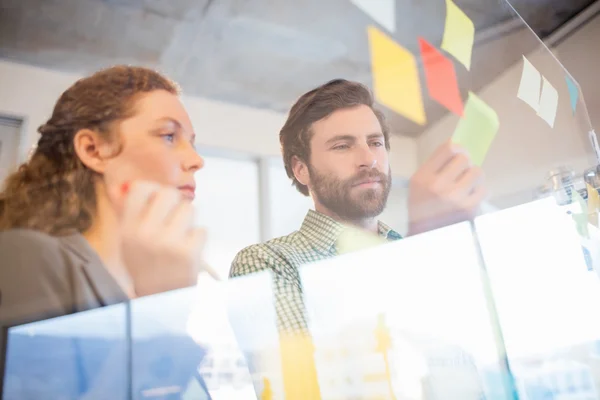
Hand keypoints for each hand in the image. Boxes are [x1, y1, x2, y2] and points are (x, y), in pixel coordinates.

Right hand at [118, 181, 217, 296]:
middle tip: (173, 217)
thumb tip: (126, 185)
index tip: (156, 201)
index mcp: (128, 228)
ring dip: (188, 221)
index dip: (153, 191)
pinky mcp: (189, 253)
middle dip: (175, 203)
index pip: (141, 188)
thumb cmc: (146, 265)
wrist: (161, 298)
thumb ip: (129, 212)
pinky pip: (201, 230)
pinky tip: (188, 250)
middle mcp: (146, 233)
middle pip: (170, 193)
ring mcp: (169, 243)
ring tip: (180, 236)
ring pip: (189, 209)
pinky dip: (198, 239)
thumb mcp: (128, 241)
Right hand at [407, 142, 486, 235]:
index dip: (457, 148)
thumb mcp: (418, 185)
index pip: (449, 148)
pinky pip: (484, 189)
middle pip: (464, 158)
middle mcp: (437, 186)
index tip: (458, 155)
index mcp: (422, 177)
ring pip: (477, 172)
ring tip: (466, 186)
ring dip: (474, 177)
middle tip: (461, 173)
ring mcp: (454, 198)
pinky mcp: (468, 209)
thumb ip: (435, 167)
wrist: (425, 237)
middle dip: (466, 164)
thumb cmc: (423, 208)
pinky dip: (478, 192)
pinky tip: (469, 198)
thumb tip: (461, 150)